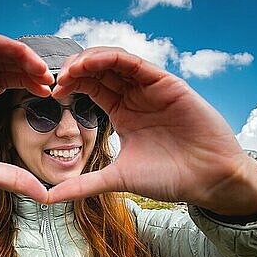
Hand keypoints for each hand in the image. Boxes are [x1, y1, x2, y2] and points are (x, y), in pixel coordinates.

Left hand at [50, 47, 256, 215]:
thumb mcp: (117, 179)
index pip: (91, 88)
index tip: (50, 94)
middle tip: (53, 79)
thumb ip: (83, 184)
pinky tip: (91, 64)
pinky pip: (135, 63)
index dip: (70, 85)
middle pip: (99, 70)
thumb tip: (48, 198)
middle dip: (74, 70)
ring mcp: (151, 88)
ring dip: (89, 60)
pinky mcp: (167, 83)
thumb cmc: (169, 178)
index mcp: (123, 114)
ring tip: (69, 70)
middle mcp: (135, 97)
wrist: (208, 180)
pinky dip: (111, 58)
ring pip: (114, 61)